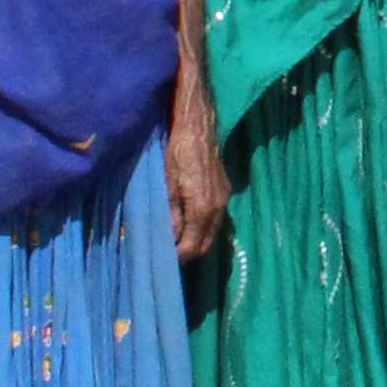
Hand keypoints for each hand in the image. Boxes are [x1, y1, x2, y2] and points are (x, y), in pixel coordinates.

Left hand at [165, 109, 230, 258]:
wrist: (199, 127)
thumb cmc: (178, 152)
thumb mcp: (167, 183)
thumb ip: (170, 213)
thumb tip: (167, 238)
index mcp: (202, 209)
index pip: (191, 246)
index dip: (176, 257)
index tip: (161, 259)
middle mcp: (218, 209)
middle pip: (205, 245)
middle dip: (187, 253)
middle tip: (167, 253)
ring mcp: (224, 200)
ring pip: (212, 234)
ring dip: (196, 241)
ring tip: (176, 240)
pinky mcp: (225, 192)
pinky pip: (216, 220)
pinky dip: (203, 228)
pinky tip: (189, 223)